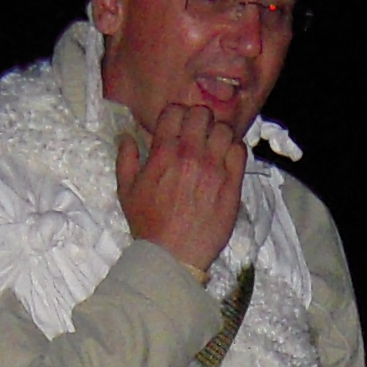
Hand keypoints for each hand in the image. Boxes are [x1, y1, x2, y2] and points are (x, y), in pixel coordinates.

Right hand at [115, 101, 245, 272]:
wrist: (173, 254)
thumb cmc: (148, 224)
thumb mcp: (126, 191)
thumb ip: (126, 159)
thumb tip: (127, 137)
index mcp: (164, 153)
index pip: (175, 111)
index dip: (176, 114)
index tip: (178, 125)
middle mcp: (191, 156)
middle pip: (202, 115)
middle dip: (199, 120)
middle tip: (197, 133)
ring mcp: (214, 169)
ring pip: (225, 130)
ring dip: (218, 134)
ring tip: (214, 146)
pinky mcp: (232, 185)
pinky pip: (240, 152)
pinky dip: (234, 149)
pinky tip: (226, 159)